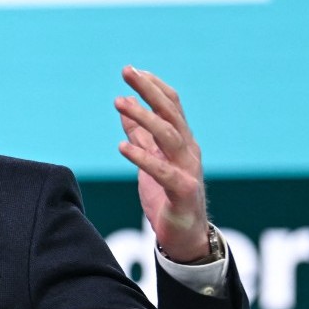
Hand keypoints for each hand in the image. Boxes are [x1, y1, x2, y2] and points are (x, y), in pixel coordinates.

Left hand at [115, 66, 209, 262]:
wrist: (186, 238)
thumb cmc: (167, 197)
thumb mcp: (150, 161)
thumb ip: (140, 135)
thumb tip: (126, 105)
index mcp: (182, 142)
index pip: (172, 106)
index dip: (154, 87)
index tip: (133, 70)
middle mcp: (188, 151)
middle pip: (171, 114)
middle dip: (149, 90)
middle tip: (127, 72)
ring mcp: (188, 170)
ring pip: (169, 136)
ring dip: (143, 117)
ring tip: (119, 103)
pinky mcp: (183, 192)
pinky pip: (163, 171)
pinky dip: (143, 157)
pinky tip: (122, 146)